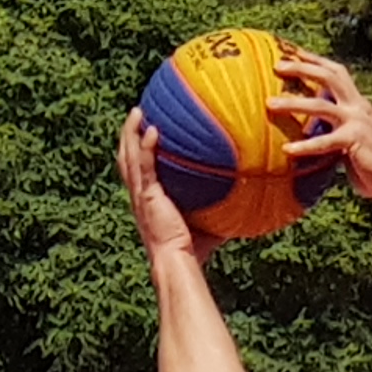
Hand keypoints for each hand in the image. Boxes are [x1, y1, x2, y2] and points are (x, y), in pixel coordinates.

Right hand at [118, 109, 212, 262]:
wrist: (177, 260)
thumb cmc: (192, 248)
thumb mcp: (205, 220)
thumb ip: (218, 205)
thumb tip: (246, 194)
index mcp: (147, 200)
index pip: (136, 171)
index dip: (135, 151)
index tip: (142, 132)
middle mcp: (138, 195)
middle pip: (126, 158)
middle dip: (127, 134)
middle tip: (136, 111)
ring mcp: (141, 195)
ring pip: (129, 157)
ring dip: (130, 133)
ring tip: (137, 111)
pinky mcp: (148, 196)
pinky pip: (144, 166)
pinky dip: (146, 148)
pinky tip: (152, 130)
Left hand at [267, 48, 371, 204]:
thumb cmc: (368, 164)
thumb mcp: (351, 137)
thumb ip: (334, 127)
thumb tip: (310, 127)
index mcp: (358, 103)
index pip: (336, 72)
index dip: (315, 59)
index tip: (292, 51)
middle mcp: (358, 106)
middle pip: (329, 76)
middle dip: (303, 67)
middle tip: (277, 65)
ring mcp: (357, 121)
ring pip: (321, 105)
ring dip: (293, 103)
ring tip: (269, 104)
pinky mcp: (354, 140)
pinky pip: (325, 141)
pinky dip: (305, 145)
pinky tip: (287, 150)